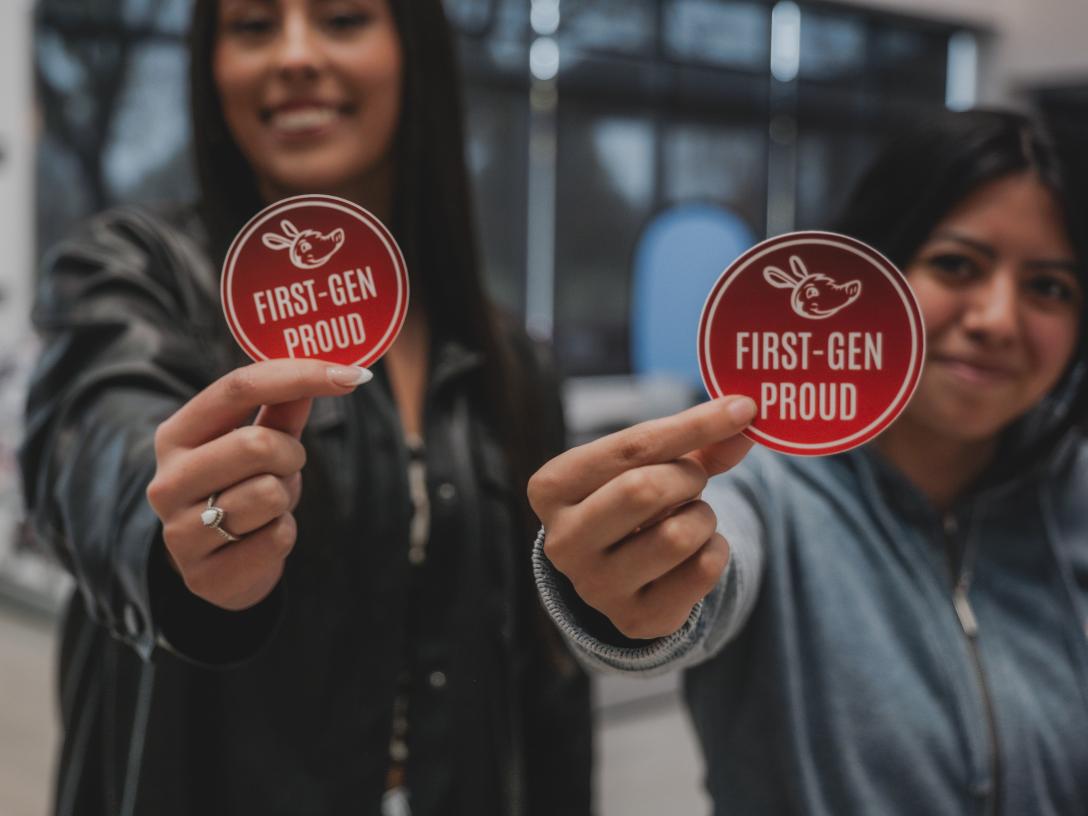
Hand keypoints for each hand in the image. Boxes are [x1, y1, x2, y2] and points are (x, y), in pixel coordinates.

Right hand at [146, 359, 369, 609]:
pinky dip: (284, 534)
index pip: (238, 387)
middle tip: (285, 468)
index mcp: (176, 435)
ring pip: (269, 494)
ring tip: (268, 505)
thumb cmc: (241, 488)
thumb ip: (283, 406)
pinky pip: (277, 538)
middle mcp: (167, 480)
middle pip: (257, 443)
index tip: (350, 375)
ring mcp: (179, 531)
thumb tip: (330, 369)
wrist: (218, 567)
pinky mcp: (204, 575)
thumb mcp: (257, 441)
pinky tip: (261, 538)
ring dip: (286, 497)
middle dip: (290, 456)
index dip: (298, 376)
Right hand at [528, 396, 756, 638]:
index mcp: (551, 488)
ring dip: (703, 517)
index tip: (742, 408)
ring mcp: (594, 586)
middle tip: (692, 481)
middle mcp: (562, 540)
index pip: (631, 446)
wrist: (613, 573)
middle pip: (644, 490)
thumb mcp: (645, 464)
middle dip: (688, 477)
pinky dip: (715, 550)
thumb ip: (695, 439)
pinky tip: (695, 550)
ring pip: (678, 536)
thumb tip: (744, 412)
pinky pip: (702, 572)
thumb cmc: (628, 502)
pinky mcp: (633, 619)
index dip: (694, 424)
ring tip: (690, 517)